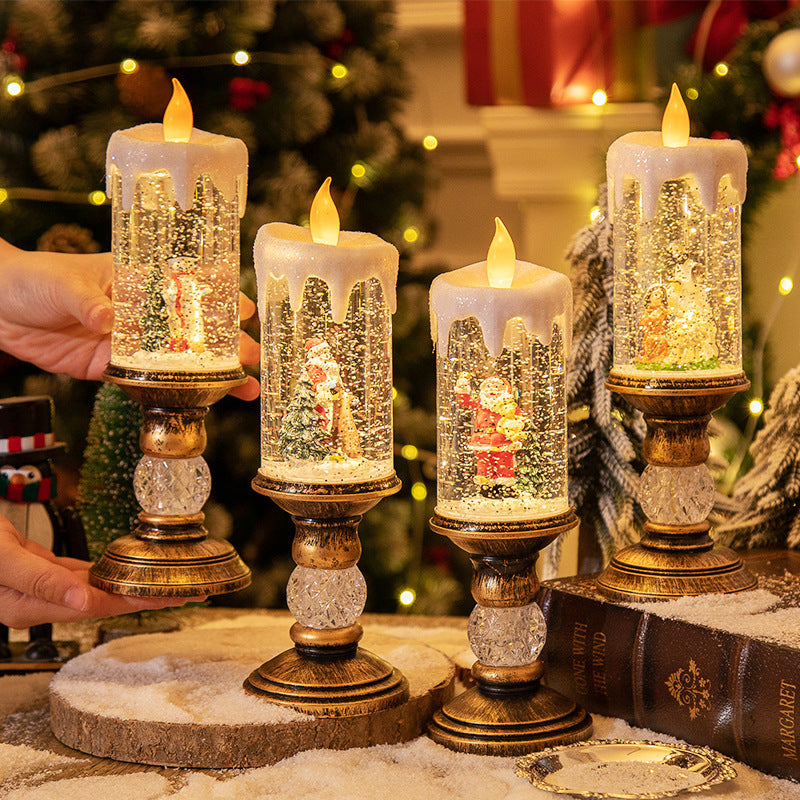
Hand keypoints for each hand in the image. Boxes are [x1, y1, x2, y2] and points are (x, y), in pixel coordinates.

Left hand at [0, 239, 259, 399]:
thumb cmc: (34, 279)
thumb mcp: (64, 283)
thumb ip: (88, 301)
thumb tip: (106, 320)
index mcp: (138, 279)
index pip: (188, 287)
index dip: (220, 298)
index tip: (246, 311)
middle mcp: (143, 312)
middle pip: (193, 328)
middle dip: (226, 343)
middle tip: (253, 357)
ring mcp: (132, 342)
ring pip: (180, 359)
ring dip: (212, 374)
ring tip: (244, 388)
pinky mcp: (114, 367)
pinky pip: (151, 382)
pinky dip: (175, 392)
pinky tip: (201, 401)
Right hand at [0, 517, 204, 628]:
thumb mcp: (4, 560)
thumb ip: (41, 581)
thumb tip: (84, 601)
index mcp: (35, 605)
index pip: (101, 605)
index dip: (140, 601)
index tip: (175, 596)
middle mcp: (44, 601)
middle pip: (108, 600)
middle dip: (150, 596)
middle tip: (192, 590)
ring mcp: (44, 588)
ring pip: (99, 588)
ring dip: (134, 584)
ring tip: (170, 580)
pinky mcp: (42, 571)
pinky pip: (82, 576)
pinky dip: (106, 573)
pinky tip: (124, 571)